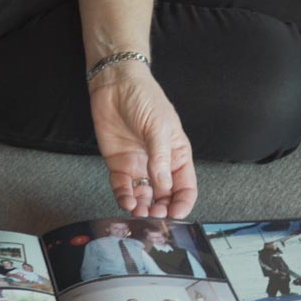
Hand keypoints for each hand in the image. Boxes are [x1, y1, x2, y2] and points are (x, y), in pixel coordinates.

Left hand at [89, 62, 197, 217]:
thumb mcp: (159, 128)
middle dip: (162, 209)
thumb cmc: (145, 98)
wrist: (115, 85)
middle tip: (155, 215)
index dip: (183, 202)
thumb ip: (161, 160)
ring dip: (143, 207)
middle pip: (165, 196)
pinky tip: (127, 201)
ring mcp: (139, 165)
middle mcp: (159, 163)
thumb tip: (164, 188)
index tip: (177, 214)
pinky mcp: (119, 165)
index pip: (185, 186)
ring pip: (144, 196)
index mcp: (177, 154)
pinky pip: (123, 188)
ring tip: (140, 213)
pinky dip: (125, 198)